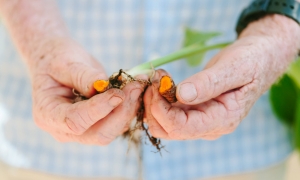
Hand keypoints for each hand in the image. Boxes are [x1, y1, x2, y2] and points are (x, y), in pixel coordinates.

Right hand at [31, 38, 143, 144]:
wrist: (56, 61)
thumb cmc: (55, 59)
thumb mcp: (64, 62)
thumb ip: (82, 75)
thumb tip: (104, 86)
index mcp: (48, 115)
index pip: (75, 121)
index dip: (98, 110)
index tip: (118, 93)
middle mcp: (65, 129)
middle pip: (99, 134)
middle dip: (121, 112)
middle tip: (135, 87)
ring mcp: (82, 130)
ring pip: (112, 130)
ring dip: (129, 109)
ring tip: (137, 84)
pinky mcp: (98, 124)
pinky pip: (117, 122)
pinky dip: (129, 107)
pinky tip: (134, 88)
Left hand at [144, 14, 299, 139]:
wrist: (256, 60)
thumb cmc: (250, 62)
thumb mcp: (234, 68)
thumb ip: (209, 83)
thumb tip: (181, 95)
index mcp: (222, 120)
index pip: (182, 128)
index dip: (162, 110)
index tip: (156, 86)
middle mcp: (208, 126)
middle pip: (168, 130)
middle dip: (153, 107)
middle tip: (154, 78)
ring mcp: (199, 120)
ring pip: (164, 124)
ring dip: (153, 102)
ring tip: (158, 77)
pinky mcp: (193, 111)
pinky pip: (168, 113)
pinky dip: (158, 99)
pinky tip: (162, 81)